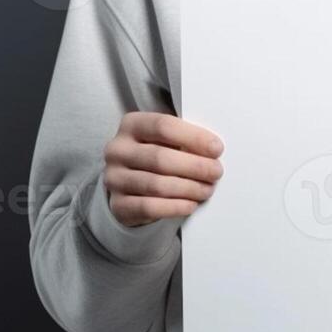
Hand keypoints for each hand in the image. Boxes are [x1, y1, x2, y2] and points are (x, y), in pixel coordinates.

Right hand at [103, 112, 224, 227]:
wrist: (131, 186)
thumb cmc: (156, 156)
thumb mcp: (167, 140)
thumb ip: (185, 140)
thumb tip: (213, 150)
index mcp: (132, 124)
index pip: (163, 126)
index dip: (193, 137)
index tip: (216, 149)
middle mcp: (117, 150)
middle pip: (160, 157)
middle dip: (194, 166)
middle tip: (216, 172)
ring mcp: (114, 178)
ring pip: (156, 184)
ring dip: (188, 188)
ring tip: (207, 190)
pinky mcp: (118, 204)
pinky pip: (149, 207)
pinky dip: (174, 207)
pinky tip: (190, 205)